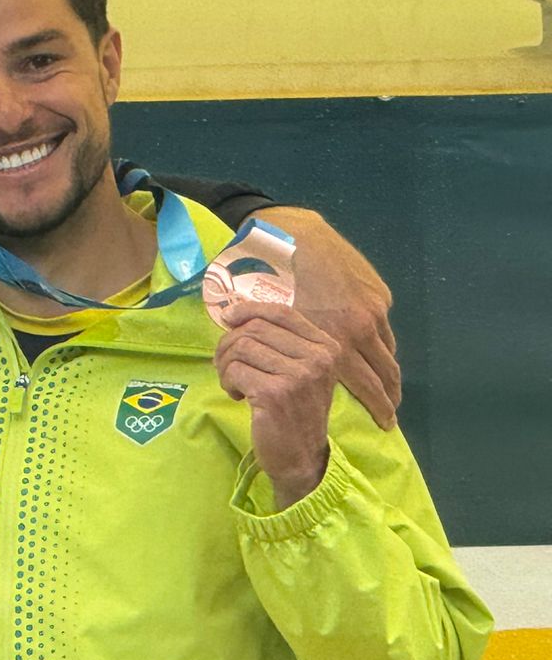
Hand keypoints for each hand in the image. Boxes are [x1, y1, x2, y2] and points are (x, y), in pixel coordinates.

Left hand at [213, 299, 336, 507]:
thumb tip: (234, 314)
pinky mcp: (275, 393)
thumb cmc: (295, 411)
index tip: (228, 318)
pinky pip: (235, 371)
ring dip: (227, 366)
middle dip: (230, 345)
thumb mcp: (299, 371)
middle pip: (254, 329)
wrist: (302, 457)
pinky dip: (228, 382)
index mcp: (326, 346)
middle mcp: (317, 357)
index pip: (281, 312)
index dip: (249, 310)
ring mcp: (298, 375)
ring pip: (240, 348)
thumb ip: (278, 342)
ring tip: (235, 384)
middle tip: (227, 367)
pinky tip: (239, 396)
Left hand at [258, 207, 398, 426]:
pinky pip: (383, 327)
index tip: (383, 423)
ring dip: (389, 373)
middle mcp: (357, 328)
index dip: (377, 406)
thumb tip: (292, 373)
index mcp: (330, 339)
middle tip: (390, 417)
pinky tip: (378, 356)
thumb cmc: (269, 282)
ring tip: (389, 392)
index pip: (364, 385)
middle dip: (389, 398)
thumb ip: (290, 349)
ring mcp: (371, 310)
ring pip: (386, 351)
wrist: (287, 235)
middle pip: (384, 373)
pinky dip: (382, 345)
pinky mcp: (376, 293)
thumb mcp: (276, 325)